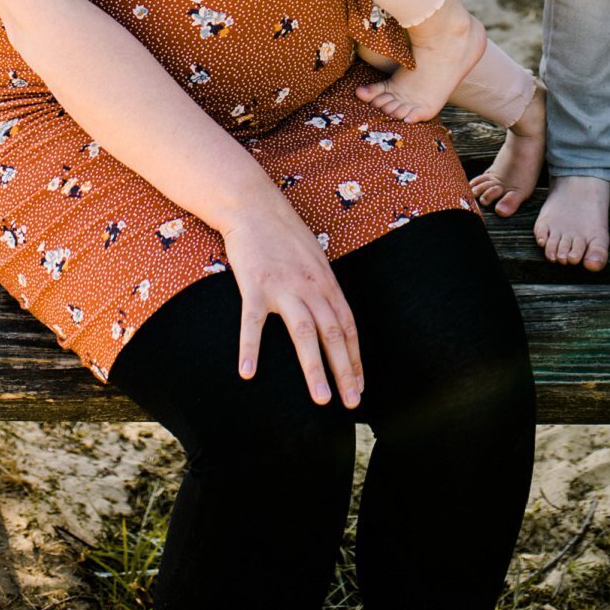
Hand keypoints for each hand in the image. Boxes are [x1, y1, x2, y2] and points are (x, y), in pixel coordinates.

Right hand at [219, 192, 362, 403]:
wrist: (255, 206)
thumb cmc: (284, 235)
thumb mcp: (314, 259)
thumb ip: (324, 287)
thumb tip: (333, 316)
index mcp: (327, 282)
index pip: (347, 326)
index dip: (355, 358)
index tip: (361, 386)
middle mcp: (311, 286)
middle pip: (333, 334)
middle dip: (345, 371)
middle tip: (353, 403)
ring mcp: (283, 287)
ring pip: (304, 333)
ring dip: (314, 368)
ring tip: (321, 399)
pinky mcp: (255, 285)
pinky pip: (253, 322)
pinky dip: (251, 348)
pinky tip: (248, 373)